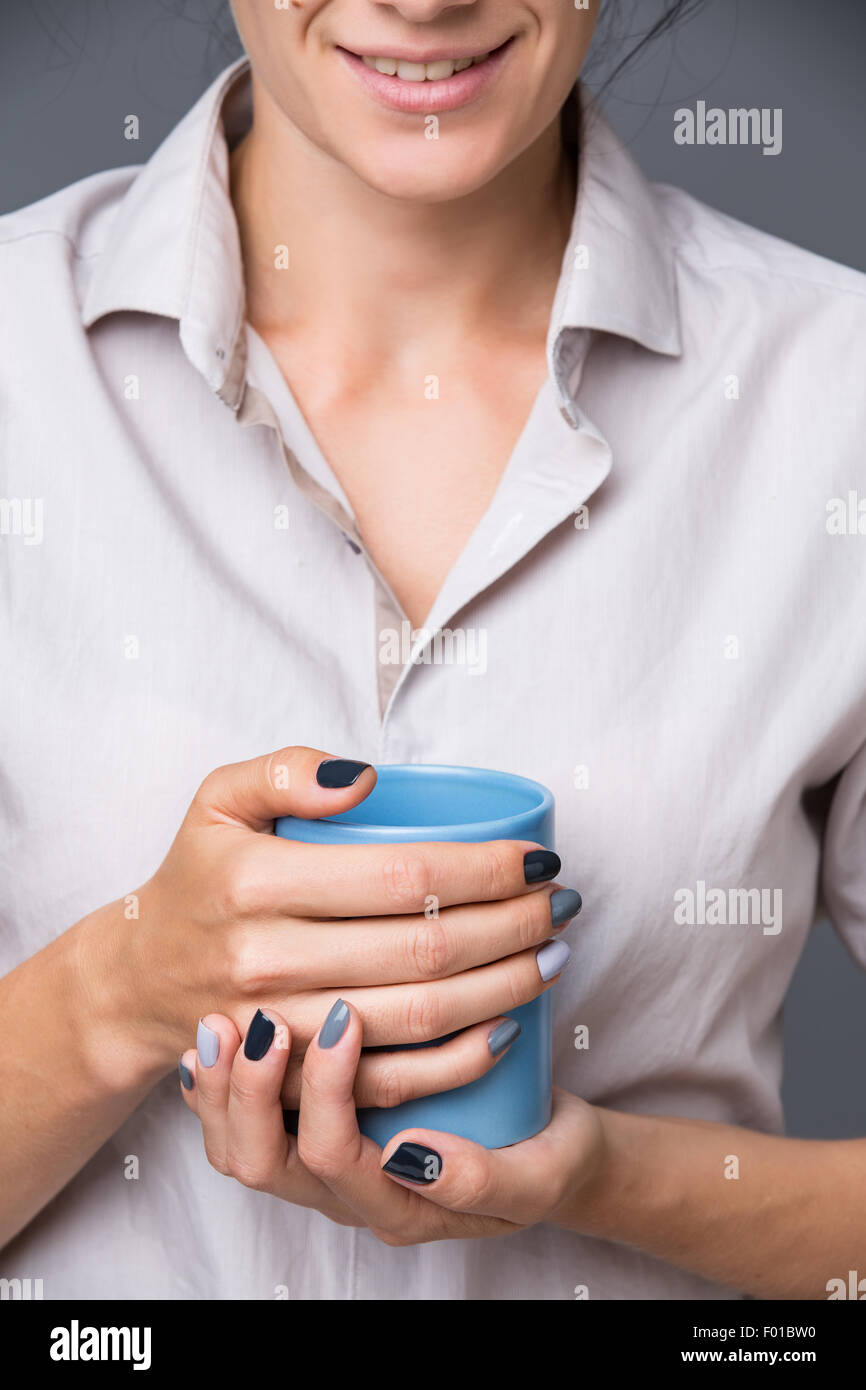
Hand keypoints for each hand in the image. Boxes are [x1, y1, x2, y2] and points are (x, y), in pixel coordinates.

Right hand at [91, 745, 578, 1095]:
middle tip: (562, 904)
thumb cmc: (201, 879)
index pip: (399, 875)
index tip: (537, 858)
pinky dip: (463, 1062)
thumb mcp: (217, 800)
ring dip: (506, 988)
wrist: (142, 982)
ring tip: (554, 955)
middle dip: (515, 925)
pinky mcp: (295, 1083)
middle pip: (425, 948)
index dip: (485, 869)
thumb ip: (285, 770)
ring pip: (420, 1017)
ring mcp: (281, 1032)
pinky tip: (509, 1028)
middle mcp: (266, 961)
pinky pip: (394, 1082)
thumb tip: (367, 776)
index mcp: (254, 883)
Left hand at [179, 999, 602, 1241]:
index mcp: (396, 1207)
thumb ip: (482, 1180)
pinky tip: (217, 1037)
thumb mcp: (539, 1177)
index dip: (328, 1088)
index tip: (348, 1016)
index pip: (334, 1156)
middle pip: (263, 1160)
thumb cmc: (546, 1158)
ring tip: (221, 1023)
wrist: (552, 1152)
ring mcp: (324, 1165)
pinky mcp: (315, 1131)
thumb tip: (414, 1155)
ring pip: (240, 1145)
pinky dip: (219, 1084)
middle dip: (249, 1089)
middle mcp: (346, 1193)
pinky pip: (244, 1122)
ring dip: (223, 1087)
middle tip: (261, 1022)